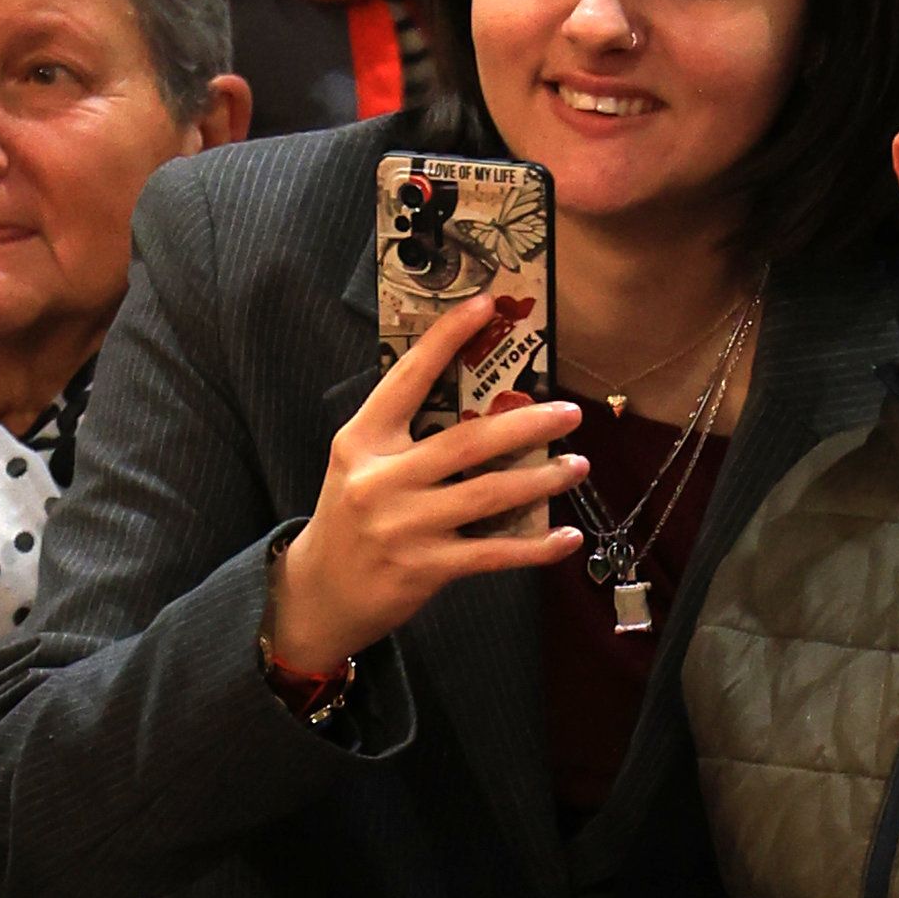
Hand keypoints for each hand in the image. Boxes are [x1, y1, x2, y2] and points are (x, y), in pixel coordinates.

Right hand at [264, 301, 580, 678]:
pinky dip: (535, 547)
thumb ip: (404, 436)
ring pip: (488, 495)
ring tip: (577, 465)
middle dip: (526, 424)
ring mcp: (403, 528)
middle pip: (466, 442)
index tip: (485, 305)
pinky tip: (567, 539)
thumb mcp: (360, 465)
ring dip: (542, 480)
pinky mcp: (424, 569)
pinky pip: (493, 553)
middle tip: (569, 412)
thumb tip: (479, 405)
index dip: (446, 339)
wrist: (321, 592)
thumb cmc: (351, 519)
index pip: (408, 378)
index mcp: (362, 441)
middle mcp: (380, 481)